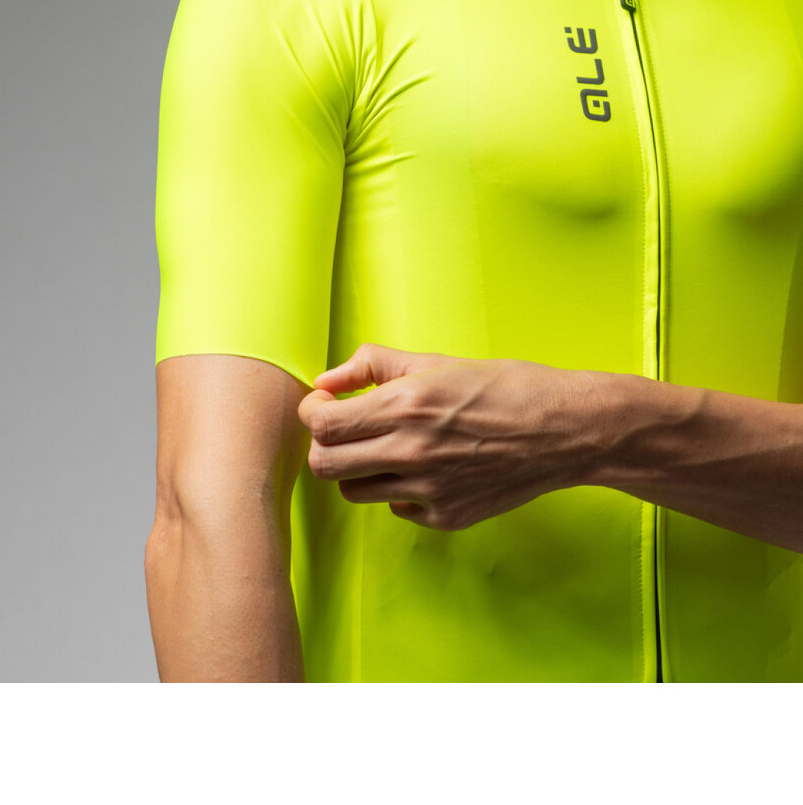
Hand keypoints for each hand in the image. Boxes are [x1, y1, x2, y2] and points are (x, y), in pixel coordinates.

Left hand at [297, 343, 598, 529]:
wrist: (566, 429)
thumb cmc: (505, 386)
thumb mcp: (435, 362)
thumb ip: (373, 366)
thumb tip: (327, 381)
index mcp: (405, 406)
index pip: (321, 425)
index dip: (313, 412)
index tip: (325, 404)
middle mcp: (411, 452)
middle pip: (324, 466)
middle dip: (324, 445)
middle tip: (344, 430)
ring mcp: (429, 491)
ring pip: (354, 492)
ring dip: (357, 469)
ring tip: (383, 448)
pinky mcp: (447, 517)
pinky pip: (397, 508)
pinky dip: (399, 490)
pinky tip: (424, 468)